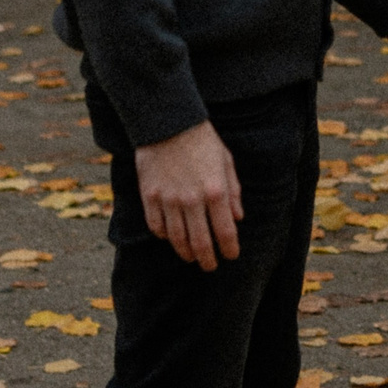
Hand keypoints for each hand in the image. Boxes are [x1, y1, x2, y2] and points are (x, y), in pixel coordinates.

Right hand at [134, 119, 241, 270]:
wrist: (167, 121)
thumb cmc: (201, 139)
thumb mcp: (225, 160)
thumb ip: (233, 191)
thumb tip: (238, 218)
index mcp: (215, 191)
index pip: (226, 232)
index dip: (230, 249)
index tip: (231, 256)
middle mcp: (192, 200)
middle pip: (201, 243)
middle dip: (208, 260)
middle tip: (210, 266)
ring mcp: (168, 200)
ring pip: (177, 239)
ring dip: (186, 253)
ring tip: (191, 257)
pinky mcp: (149, 196)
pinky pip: (156, 226)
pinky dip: (164, 236)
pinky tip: (171, 237)